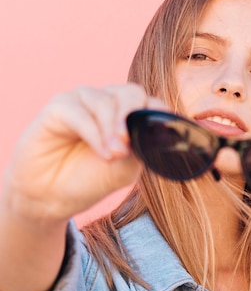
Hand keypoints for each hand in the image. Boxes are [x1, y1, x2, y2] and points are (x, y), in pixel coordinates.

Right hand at [2, 83, 163, 221]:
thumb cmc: (89, 180)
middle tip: (128, 144)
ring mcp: (83, 102)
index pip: (151, 104)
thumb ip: (141, 149)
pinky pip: (80, 112)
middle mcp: (107, 103)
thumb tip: (157, 134)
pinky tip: (101, 152)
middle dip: (133, 117)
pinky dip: (94, 133)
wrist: (52, 197)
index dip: (157, 116)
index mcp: (128, 115)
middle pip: (132, 93)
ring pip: (106, 100)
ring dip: (112, 129)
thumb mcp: (124, 170)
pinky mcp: (59, 106)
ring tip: (113, 155)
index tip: (158, 137)